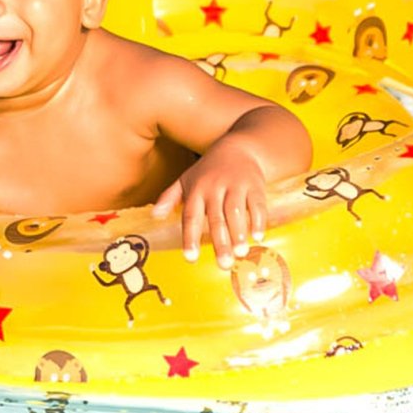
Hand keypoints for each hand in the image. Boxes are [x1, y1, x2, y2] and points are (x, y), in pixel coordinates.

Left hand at [152, 142, 267, 268]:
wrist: (237, 147)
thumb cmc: (208, 170)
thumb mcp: (186, 180)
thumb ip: (170, 198)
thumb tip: (154, 216)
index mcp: (196, 190)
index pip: (191, 216)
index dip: (190, 238)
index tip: (190, 258)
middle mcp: (215, 187)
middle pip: (216, 218)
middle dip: (220, 242)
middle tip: (223, 265)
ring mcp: (235, 185)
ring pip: (236, 211)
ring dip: (238, 233)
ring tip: (240, 254)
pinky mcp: (254, 185)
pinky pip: (256, 204)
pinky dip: (258, 220)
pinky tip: (258, 236)